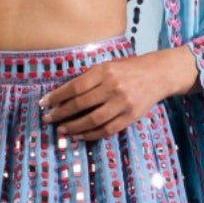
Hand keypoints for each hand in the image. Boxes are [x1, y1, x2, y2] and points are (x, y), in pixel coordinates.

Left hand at [38, 46, 199, 141]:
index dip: (58, 96)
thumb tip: (63, 95)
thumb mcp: (108, 66)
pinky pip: (107, 129)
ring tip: (62, 130)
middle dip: (61, 113)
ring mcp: (123, 103)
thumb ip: (89, 78)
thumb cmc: (128, 69)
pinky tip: (79, 136)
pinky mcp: (130, 117)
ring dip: (74, 127)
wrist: (158, 75)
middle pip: (81, 104)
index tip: (45, 103)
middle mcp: (113, 87)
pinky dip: (91, 134)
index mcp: (105, 71)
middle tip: (48, 119)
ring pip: (93, 120)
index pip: (75, 86)